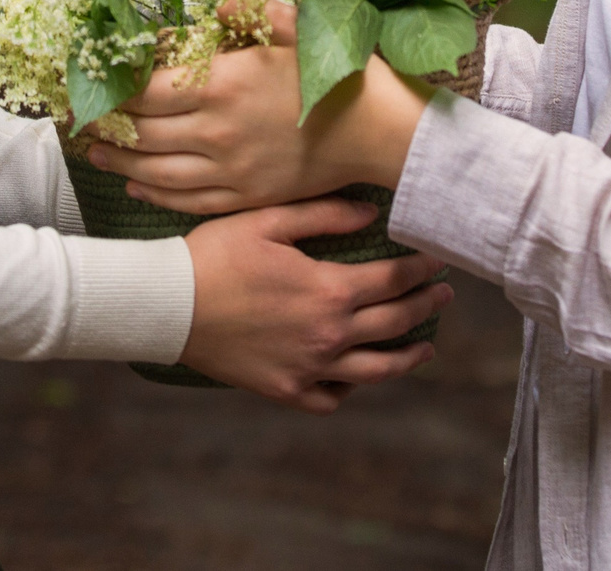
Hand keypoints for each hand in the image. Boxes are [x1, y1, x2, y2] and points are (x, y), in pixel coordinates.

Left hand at [93, 1, 433, 213]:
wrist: (380, 134)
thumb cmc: (340, 73)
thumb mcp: (299, 24)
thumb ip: (251, 6)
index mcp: (224, 85)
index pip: (146, 88)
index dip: (112, 87)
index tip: (89, 81)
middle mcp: (218, 132)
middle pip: (141, 132)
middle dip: (104, 125)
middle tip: (76, 117)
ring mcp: (230, 171)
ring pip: (155, 171)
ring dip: (118, 163)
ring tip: (93, 152)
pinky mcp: (245, 197)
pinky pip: (186, 200)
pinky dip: (153, 193)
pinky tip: (136, 185)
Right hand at [178, 199, 451, 411]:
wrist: (168, 305)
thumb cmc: (214, 255)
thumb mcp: (269, 221)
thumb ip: (325, 215)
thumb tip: (371, 213)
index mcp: (329, 291)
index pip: (393, 280)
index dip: (420, 269)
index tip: (436, 260)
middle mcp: (328, 336)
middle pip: (395, 324)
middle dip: (425, 306)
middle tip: (442, 295)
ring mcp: (309, 368)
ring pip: (376, 370)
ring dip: (407, 357)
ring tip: (425, 347)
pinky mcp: (285, 390)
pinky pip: (332, 397)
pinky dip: (351, 388)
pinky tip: (358, 375)